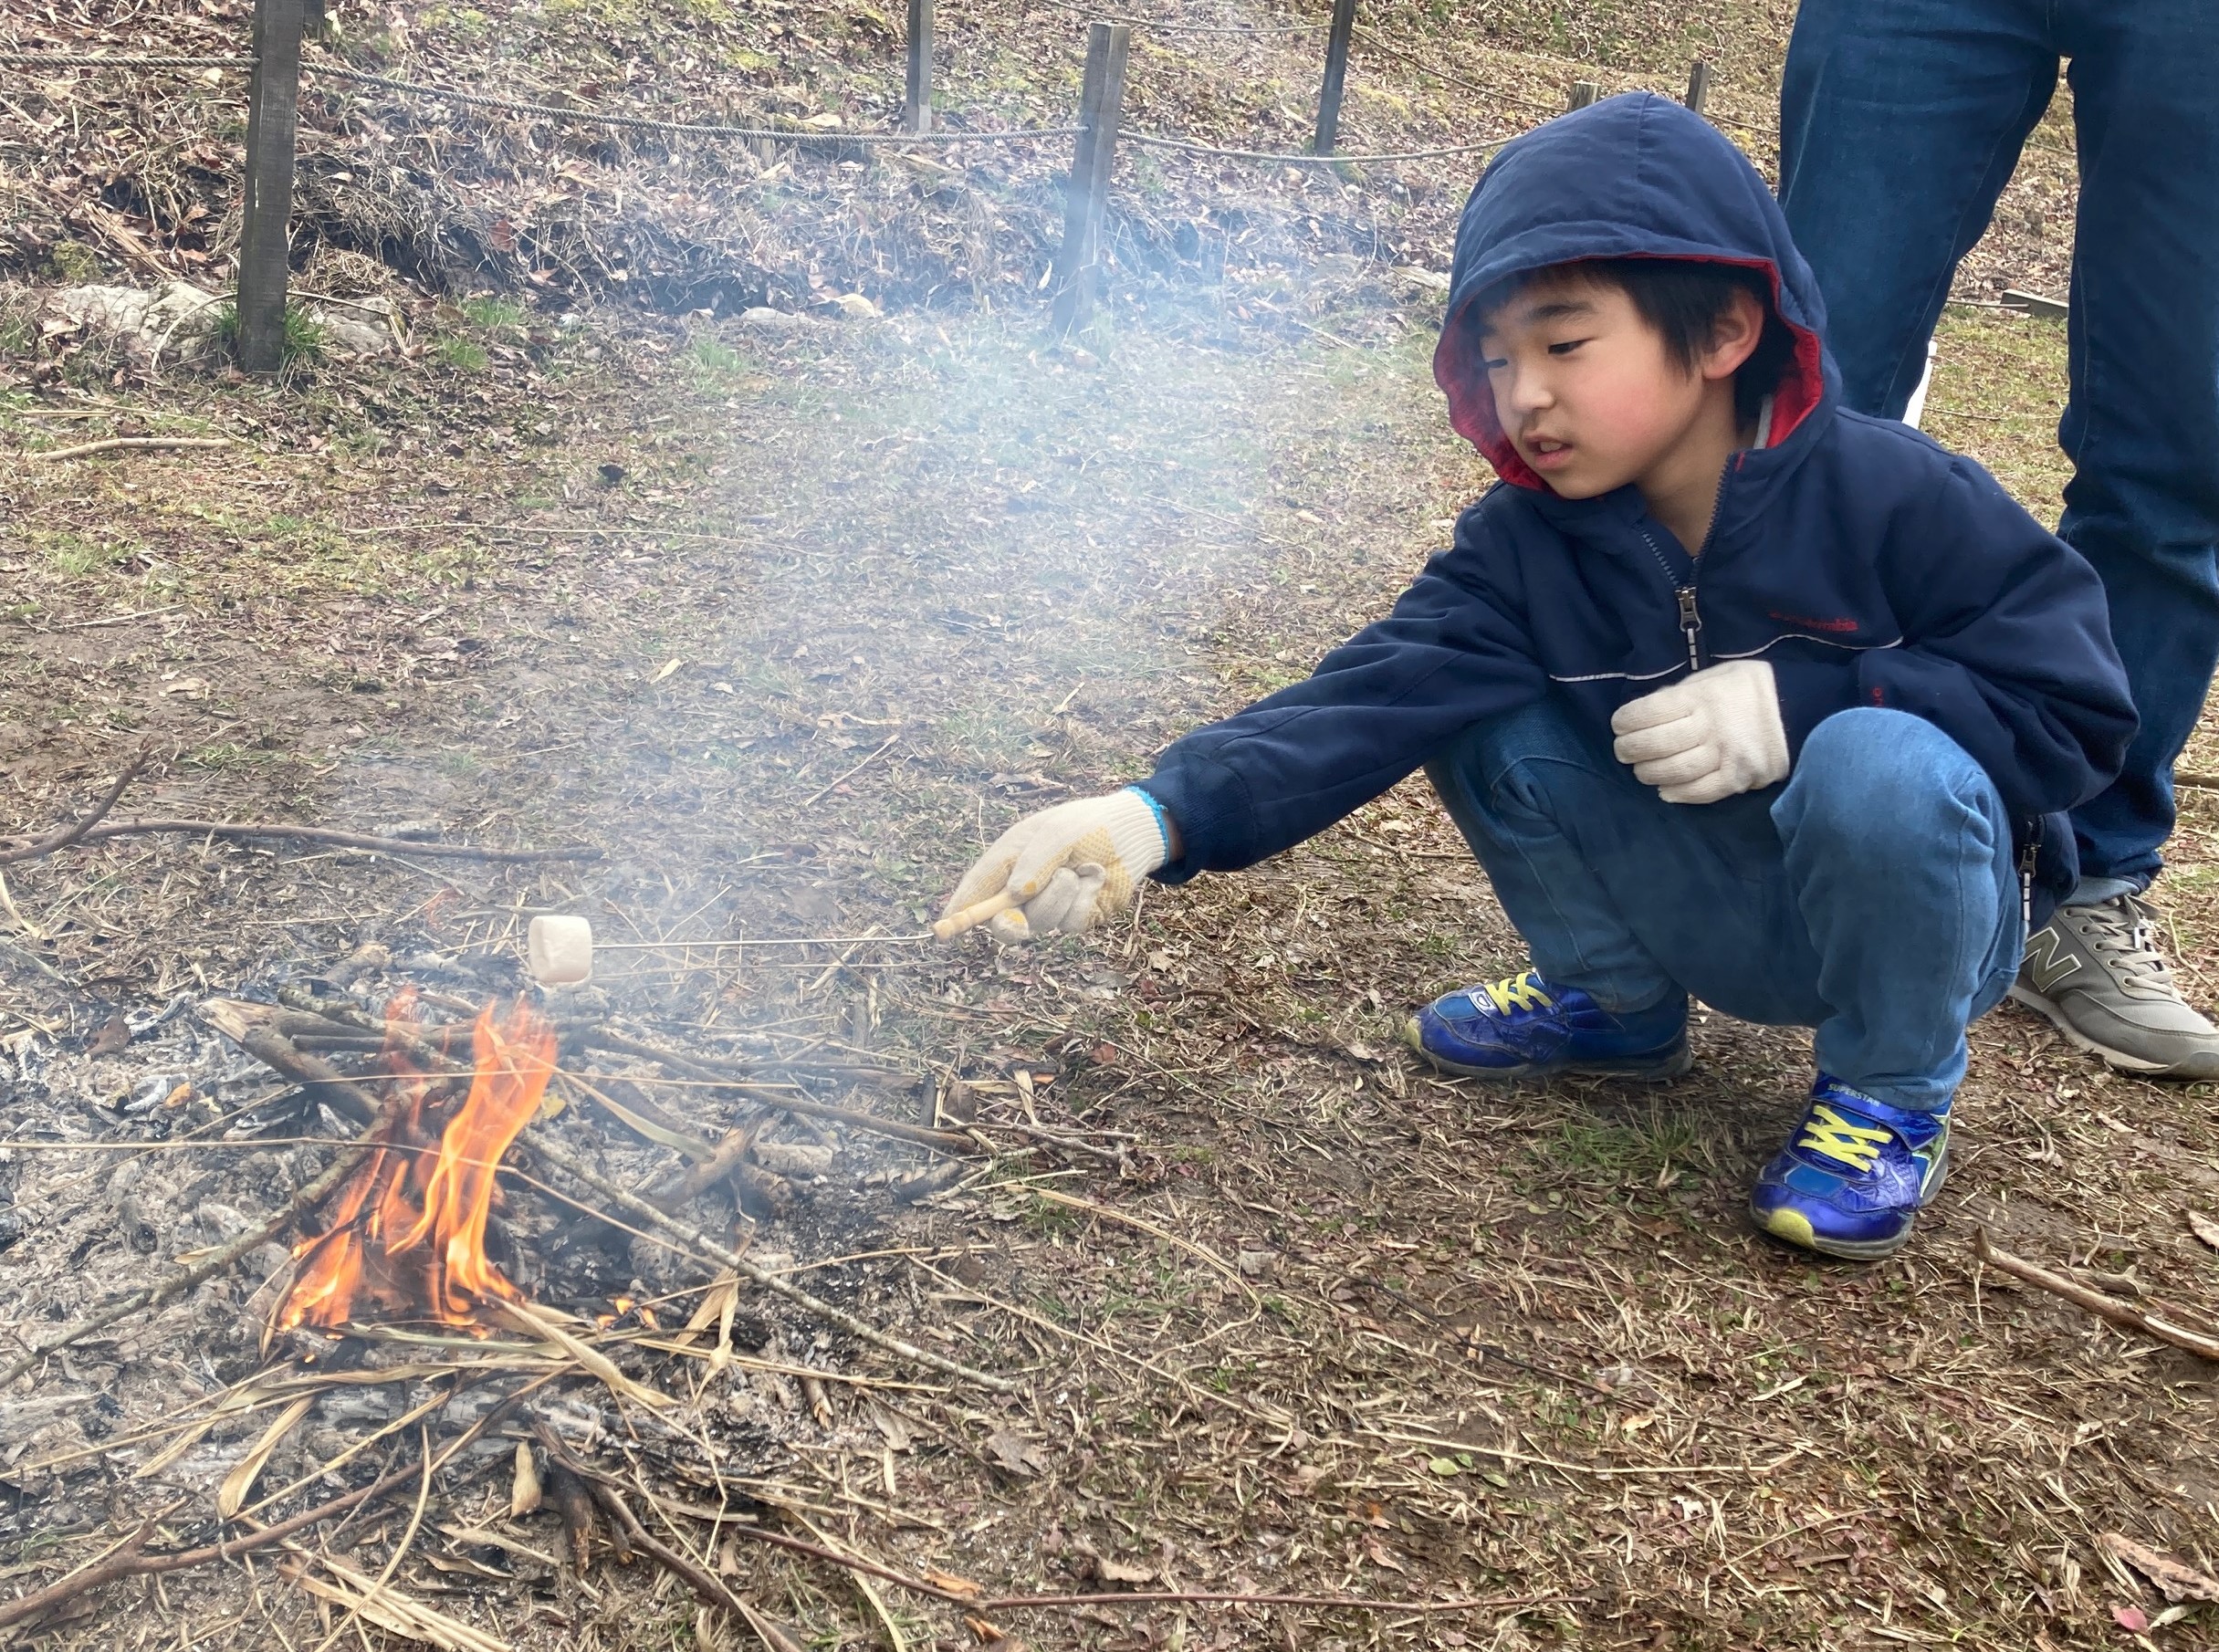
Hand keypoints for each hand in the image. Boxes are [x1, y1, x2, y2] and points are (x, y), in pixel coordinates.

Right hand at [938, 788, 1170, 941]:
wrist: (1132, 834)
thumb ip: (1035, 861)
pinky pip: (1071, 921)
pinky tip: (1094, 879)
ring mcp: (1049, 906)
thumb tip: (1016, 893)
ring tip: (1076, 869)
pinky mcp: (1075, 918)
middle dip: (1008, 924)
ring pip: (1041, 920)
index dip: (961, 908)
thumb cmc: (1086, 826)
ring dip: (1060, 894)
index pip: (978, 888)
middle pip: (1002, 921)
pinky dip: (1084, 898)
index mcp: (1009, 860)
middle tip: (1016, 924)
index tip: (945, 926)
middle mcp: (1024, 889)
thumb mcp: (1057, 833)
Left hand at [1610, 659, 1788, 803]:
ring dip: (1649, 773)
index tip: (1619, 725)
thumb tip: (1645, 713)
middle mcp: (1709, 727)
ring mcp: (1725, 755)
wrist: (1800, 709)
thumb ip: (1680, 694)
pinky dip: (1678, 793)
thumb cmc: (1748, 688)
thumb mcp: (1713, 676)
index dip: (1625, 721)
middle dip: (1629, 750)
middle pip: (1654, 745)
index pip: (1648, 712)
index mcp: (1700, 698)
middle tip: (1625, 752)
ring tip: (1643, 770)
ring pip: (1673, 771)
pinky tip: (1665, 790)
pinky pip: (1700, 792)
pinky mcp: (1738, 778)